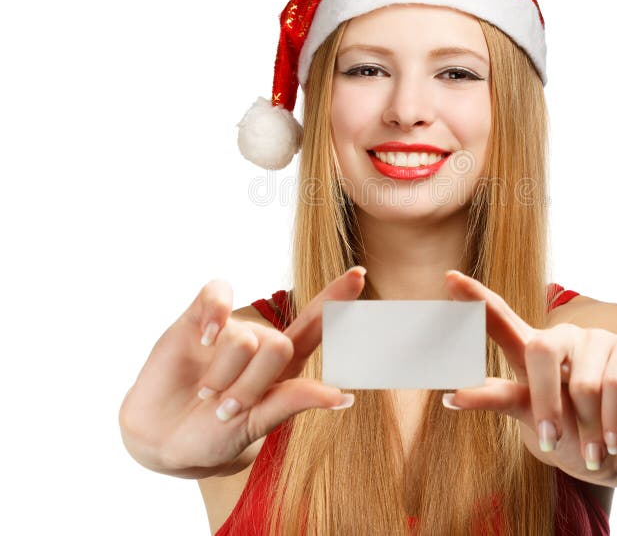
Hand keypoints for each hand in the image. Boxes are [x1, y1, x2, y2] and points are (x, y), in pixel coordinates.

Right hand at [118, 267, 364, 477]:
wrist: (160, 438)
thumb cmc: (214, 434)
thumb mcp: (255, 425)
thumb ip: (293, 402)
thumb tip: (344, 396)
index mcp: (284, 365)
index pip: (316, 326)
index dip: (338, 299)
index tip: (359, 275)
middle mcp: (260, 340)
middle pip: (278, 345)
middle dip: (251, 387)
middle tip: (227, 408)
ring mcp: (230, 327)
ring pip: (244, 338)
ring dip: (222, 377)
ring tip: (206, 394)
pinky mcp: (198, 316)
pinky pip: (216, 294)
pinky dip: (213, 316)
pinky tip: (203, 339)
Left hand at [441, 271, 616, 482]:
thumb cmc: (569, 432)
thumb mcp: (530, 415)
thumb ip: (496, 397)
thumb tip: (450, 395)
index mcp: (531, 350)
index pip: (501, 316)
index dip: (476, 297)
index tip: (448, 278)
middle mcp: (561, 338)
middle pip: (539, 349)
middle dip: (545, 401)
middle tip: (549, 440)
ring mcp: (596, 340)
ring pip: (582, 383)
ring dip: (586, 427)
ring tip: (593, 450)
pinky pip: (613, 386)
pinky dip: (611, 422)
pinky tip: (613, 440)